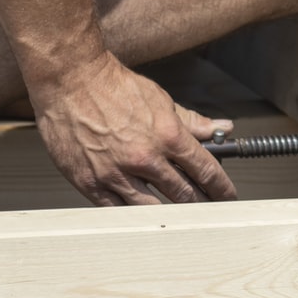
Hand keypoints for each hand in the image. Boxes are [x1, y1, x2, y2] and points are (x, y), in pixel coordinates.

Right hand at [31, 52, 236, 204]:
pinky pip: (118, 210)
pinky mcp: (91, 183)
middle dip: (201, 204)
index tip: (227, 195)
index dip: (221, 187)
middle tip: (207, 208)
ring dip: (170, 214)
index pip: (206, 170)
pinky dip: (133, 215)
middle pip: (184, 194)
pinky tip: (142, 215)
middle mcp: (144, 158)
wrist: (71, 81)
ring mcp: (116, 174)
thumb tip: (221, 129)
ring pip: (153, 209)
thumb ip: (192, 121)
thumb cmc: (113, 87)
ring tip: (179, 215)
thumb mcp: (161, 100)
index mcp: (167, 136)